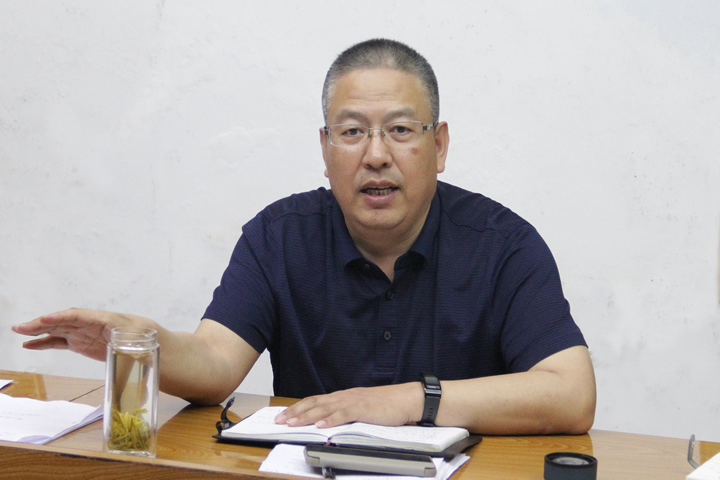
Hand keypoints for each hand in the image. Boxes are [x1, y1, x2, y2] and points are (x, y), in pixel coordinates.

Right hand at [11, 308, 148, 361]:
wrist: (145, 340)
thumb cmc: (142, 336)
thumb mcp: (138, 338)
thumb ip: (127, 343)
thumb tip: (125, 351)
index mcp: (104, 319)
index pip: (79, 316)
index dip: (62, 317)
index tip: (46, 319)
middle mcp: (90, 323)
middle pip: (63, 321)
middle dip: (43, 323)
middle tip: (22, 327)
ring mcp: (83, 333)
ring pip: (57, 329)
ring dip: (39, 331)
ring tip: (20, 332)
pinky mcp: (80, 343)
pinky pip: (59, 341)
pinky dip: (44, 342)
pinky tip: (29, 345)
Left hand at [274, 383, 423, 428]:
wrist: (406, 400)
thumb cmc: (386, 406)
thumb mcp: (361, 409)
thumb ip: (345, 414)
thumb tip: (328, 423)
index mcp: (343, 397)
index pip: (315, 401)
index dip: (298, 408)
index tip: (283, 415)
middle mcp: (344, 397)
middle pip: (315, 403)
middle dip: (295, 412)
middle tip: (279, 420)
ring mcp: (353, 401)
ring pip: (325, 408)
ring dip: (307, 416)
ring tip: (293, 423)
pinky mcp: (364, 408)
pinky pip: (344, 414)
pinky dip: (331, 419)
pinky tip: (320, 424)